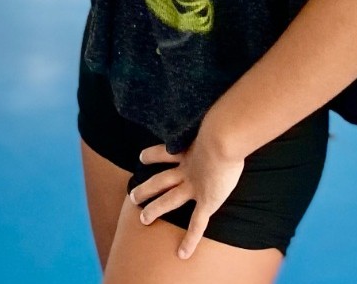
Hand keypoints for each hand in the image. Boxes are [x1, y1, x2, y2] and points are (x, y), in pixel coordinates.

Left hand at [128, 126, 245, 259]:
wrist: (224, 138)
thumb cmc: (222, 125)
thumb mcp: (213, 117)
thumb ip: (214, 114)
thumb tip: (223, 102)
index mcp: (187, 150)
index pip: (163, 153)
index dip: (151, 155)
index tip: (141, 157)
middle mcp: (186, 169)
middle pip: (159, 180)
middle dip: (145, 188)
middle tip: (132, 196)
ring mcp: (194, 186)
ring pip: (169, 201)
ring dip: (155, 209)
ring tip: (142, 219)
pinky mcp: (206, 200)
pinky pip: (196, 224)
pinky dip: (190, 240)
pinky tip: (182, 254)